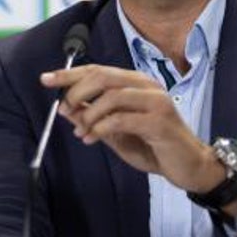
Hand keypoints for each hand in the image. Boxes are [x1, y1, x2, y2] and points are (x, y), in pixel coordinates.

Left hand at [41, 65, 224, 193]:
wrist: (190, 166)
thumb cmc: (155, 147)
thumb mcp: (117, 132)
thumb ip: (95, 118)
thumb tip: (66, 108)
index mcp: (136, 84)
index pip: (98, 70)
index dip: (70, 73)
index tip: (46, 79)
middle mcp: (147, 86)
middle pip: (103, 76)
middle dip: (76, 91)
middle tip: (64, 110)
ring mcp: (156, 101)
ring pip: (111, 96)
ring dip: (89, 114)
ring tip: (80, 131)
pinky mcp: (159, 120)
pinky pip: (122, 118)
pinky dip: (101, 128)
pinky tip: (92, 138)